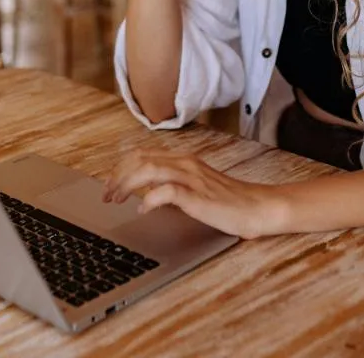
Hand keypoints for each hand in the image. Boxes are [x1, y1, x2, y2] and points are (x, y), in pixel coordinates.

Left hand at [103, 149, 285, 239]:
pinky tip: (142, 209)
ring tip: (116, 200)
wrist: (257, 208)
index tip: (109, 184)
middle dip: (117, 176)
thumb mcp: (195, 189)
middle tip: (106, 195)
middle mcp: (185, 163)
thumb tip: (145, 194)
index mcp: (183, 160)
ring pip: (148, 170)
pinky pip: (166, 191)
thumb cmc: (228, 202)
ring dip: (126, 185)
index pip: (142, 154)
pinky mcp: (197, 195)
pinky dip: (149, 199)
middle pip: (139, 160)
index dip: (120, 168)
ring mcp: (191, 177)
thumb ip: (173, 186)